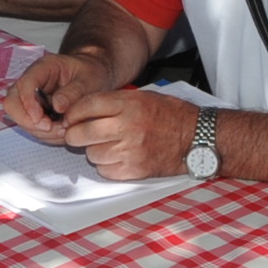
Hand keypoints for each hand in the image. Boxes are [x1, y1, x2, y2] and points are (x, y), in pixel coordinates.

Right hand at [5, 51, 114, 141]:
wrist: (93, 77)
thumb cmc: (91, 74)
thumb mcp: (89, 80)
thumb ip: (74, 92)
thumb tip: (57, 107)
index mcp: (43, 68)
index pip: (24, 84)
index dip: (29, 104)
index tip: (44, 121)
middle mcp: (31, 82)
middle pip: (12, 103)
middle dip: (28, 122)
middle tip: (52, 129)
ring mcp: (30, 99)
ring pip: (20, 119)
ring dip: (39, 131)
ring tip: (64, 131)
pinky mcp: (35, 112)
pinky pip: (31, 127)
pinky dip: (45, 135)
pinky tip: (62, 132)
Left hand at [58, 87, 196, 178]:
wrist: (196, 138)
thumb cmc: (169, 115)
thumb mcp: (141, 97)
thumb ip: (112, 102)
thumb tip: (81, 110)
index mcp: (128, 104)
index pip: (86, 106)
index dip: (73, 113)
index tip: (70, 117)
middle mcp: (127, 126)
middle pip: (81, 133)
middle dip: (75, 134)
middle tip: (78, 134)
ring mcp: (131, 150)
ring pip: (92, 154)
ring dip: (93, 151)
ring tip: (106, 145)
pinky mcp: (135, 170)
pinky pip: (105, 171)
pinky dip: (106, 166)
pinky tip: (117, 157)